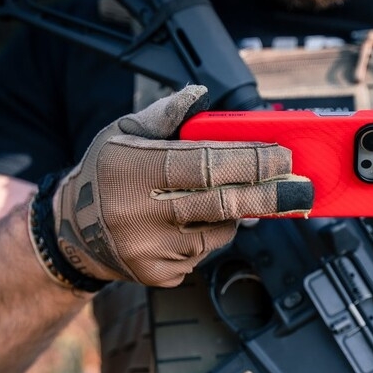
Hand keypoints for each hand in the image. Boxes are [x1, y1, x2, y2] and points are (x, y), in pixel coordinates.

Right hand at [52, 85, 312, 286]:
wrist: (71, 233)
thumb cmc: (106, 175)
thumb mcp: (124, 134)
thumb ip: (166, 114)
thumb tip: (200, 96)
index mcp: (135, 170)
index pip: (206, 164)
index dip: (251, 161)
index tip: (283, 157)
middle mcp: (142, 213)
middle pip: (223, 203)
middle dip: (269, 194)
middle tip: (300, 188)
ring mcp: (152, 250)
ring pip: (220, 232)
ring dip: (233, 215)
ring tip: (216, 199)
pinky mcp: (160, 276)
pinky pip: (205, 254)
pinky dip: (208, 237)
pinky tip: (187, 225)